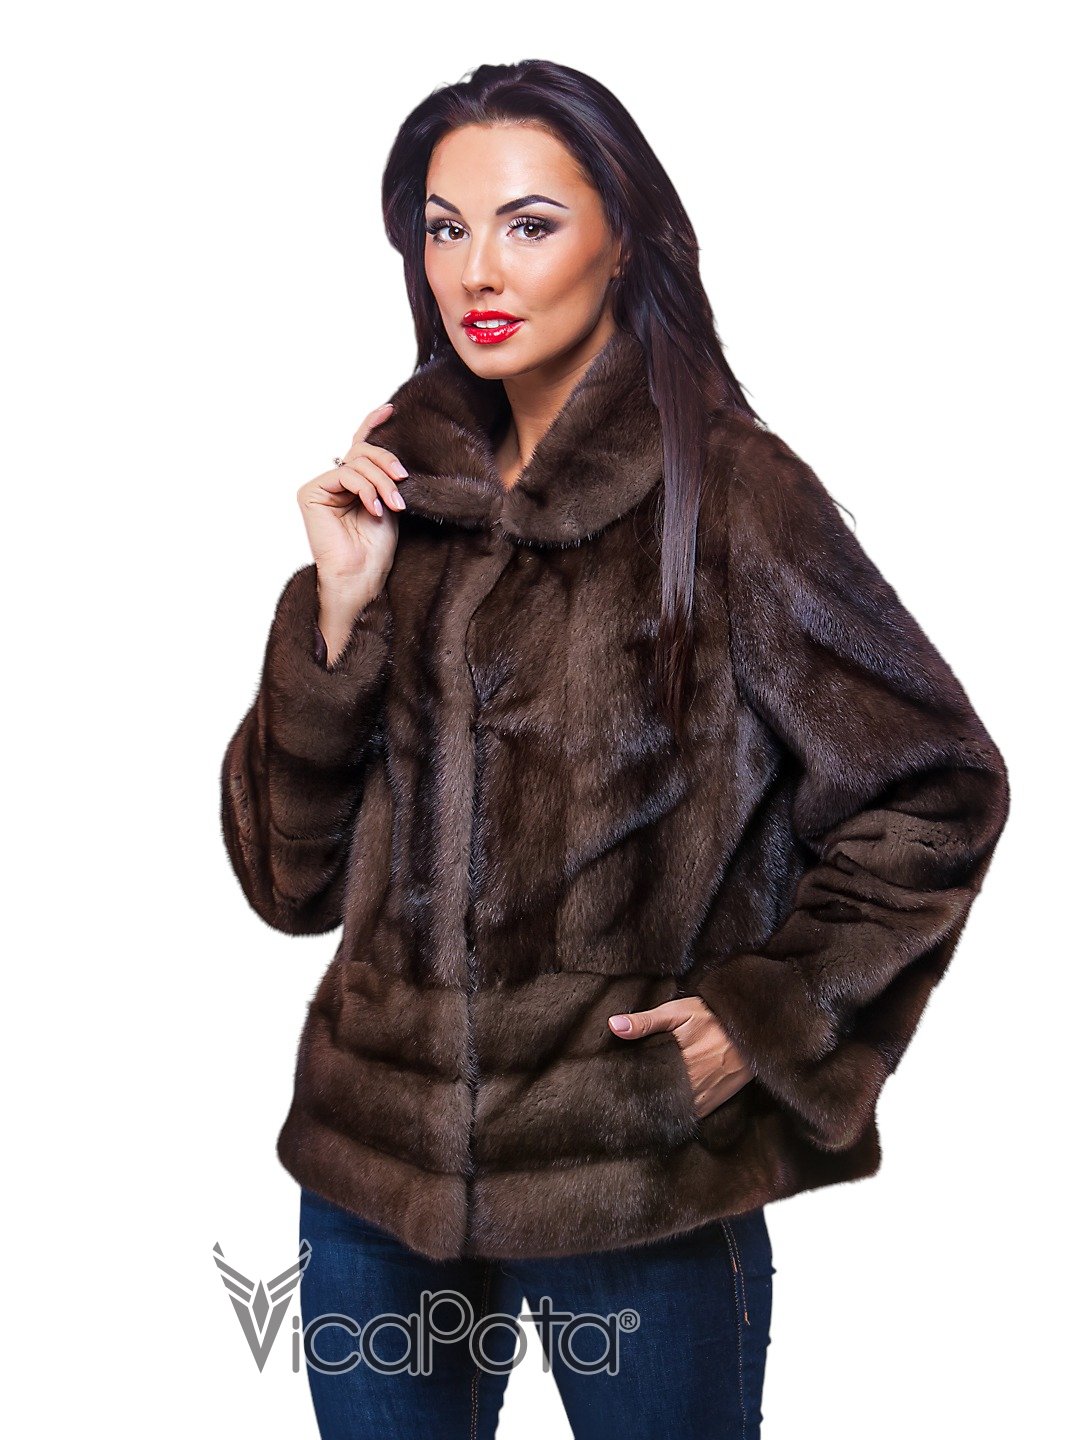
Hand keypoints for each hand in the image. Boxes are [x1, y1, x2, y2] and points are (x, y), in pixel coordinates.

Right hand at [296, 401, 408, 603]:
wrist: (361, 575)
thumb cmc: (375, 548)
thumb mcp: (388, 502)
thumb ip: (384, 476)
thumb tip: (391, 451)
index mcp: (352, 483)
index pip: (360, 447)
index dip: (372, 424)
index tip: (391, 410)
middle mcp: (334, 481)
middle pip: (362, 451)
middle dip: (387, 463)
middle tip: (402, 481)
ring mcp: (321, 486)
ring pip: (357, 462)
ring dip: (381, 482)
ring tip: (393, 505)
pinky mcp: (311, 492)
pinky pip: (346, 474)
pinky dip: (365, 489)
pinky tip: (374, 509)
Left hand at [607, 996, 755, 1119]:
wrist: (752, 1027)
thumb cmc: (712, 1015)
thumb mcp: (678, 1011)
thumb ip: (646, 1021)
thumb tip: (613, 1026)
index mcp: (678, 1060)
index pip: (645, 1082)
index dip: (629, 1086)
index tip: (613, 1088)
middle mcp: (691, 1082)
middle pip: (658, 1099)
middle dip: (641, 1101)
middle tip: (621, 1102)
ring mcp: (705, 1093)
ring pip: (674, 1110)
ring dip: (659, 1109)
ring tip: (639, 1111)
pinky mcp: (716, 1099)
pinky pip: (693, 1114)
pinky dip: (679, 1114)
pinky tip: (667, 1111)